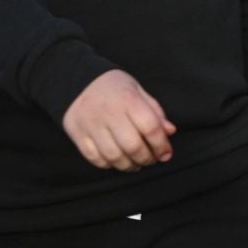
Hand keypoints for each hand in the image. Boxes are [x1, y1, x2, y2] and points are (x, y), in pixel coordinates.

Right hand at [61, 70, 175, 171]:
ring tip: (136, 164)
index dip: (161, 145)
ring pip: (113, 156)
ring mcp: (91, 125)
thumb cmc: (115, 88)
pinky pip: (95, 158)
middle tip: (151, 160)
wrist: (79, 81)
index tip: (166, 154)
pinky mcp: (77, 134)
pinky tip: (117, 160)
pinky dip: (108, 164)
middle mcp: (109, 113)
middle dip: (146, 159)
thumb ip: (155, 111)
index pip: (150, 127)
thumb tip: (170, 131)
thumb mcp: (138, 91)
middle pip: (132, 146)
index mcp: (128, 100)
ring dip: (128, 166)